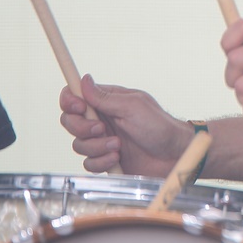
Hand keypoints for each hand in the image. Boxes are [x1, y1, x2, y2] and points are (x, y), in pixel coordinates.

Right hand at [58, 75, 189, 176]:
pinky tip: (117, 158)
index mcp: (107, 102)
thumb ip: (105, 97)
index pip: (75, 96)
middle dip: (81, 127)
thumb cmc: (160, 126)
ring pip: (78, 144)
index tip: (78, 107)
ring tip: (118, 146)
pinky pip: (88, 163)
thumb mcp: (133, 107)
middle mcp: (102, 120)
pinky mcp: (105, 160)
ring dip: (96, 146)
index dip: (69, 100)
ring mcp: (102, 140)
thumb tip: (83, 79)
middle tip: (101, 129)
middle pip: (70, 121)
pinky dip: (101, 161)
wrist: (174, 155)